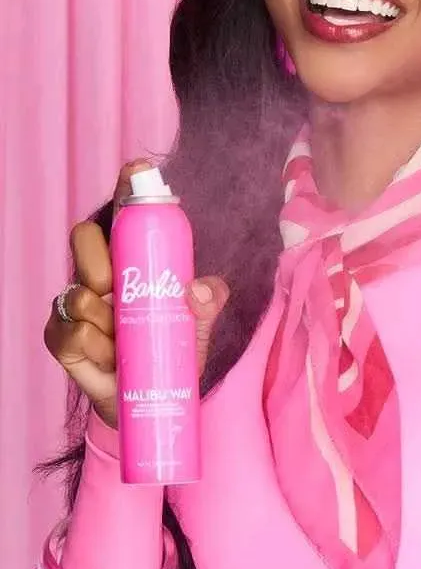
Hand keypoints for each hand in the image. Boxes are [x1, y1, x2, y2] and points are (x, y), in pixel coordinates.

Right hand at [44, 161, 228, 427]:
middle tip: (115, 286)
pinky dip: (92, 347)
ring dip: (104, 321)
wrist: (151, 398)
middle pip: (84, 236)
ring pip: (76, 292)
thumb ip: (211, 299)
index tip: (136, 171)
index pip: (127, 212)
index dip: (127, 186)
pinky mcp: (62, 337)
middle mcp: (101, 271)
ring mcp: (77, 302)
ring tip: (123, 339)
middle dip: (98, 258)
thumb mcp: (200, 321)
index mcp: (134, 258)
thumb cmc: (172, 345)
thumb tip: (201, 288)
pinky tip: (108, 358)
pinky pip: (68, 332)